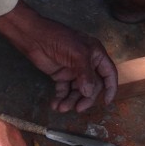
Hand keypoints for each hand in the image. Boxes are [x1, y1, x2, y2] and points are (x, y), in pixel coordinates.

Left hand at [0, 2, 116, 112]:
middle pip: (92, 86)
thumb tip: (89, 93)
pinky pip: (64, 90)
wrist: (35, 37)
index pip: (108, 74)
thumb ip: (85, 74)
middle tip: (78, 108)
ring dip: (71, 100)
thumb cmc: (59, 39)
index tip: (107, 103)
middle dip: (85, 98)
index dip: (110, 88)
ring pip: (77, 90)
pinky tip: (55, 104)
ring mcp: (73, 70)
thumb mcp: (77, 54)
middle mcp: (87, 64)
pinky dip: (61, 97)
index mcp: (96, 55)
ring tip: (61, 108)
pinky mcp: (60, 75)